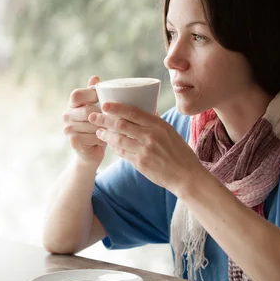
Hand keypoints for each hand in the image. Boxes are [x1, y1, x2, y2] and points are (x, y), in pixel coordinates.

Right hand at [62, 75, 106, 165]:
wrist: (91, 151)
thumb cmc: (96, 127)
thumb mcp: (97, 108)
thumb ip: (94, 93)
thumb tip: (95, 77)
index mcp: (71, 104)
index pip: (77, 95)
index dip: (91, 96)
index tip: (102, 101)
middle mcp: (66, 115)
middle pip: (87, 110)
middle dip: (101, 116)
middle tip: (106, 120)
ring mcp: (67, 129)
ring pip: (92, 124)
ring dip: (103, 128)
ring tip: (103, 131)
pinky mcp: (73, 141)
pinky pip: (93, 136)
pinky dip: (101, 139)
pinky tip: (100, 140)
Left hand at [89, 102, 208, 194]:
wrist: (186, 175)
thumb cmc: (180, 153)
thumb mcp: (171, 132)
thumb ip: (157, 123)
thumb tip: (146, 110)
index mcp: (159, 125)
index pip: (133, 112)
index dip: (116, 107)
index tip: (105, 104)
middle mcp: (151, 136)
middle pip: (121, 124)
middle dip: (104, 119)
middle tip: (93, 116)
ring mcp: (145, 150)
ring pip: (118, 139)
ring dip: (105, 134)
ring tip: (98, 131)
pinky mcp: (140, 163)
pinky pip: (122, 153)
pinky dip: (114, 147)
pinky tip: (110, 144)